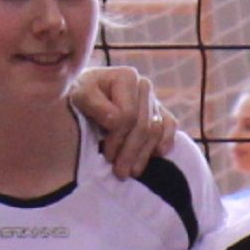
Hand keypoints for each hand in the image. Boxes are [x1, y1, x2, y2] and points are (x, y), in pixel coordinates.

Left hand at [70, 65, 174, 180]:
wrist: (86, 94)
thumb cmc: (80, 96)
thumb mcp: (79, 95)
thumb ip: (93, 103)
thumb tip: (116, 120)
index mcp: (126, 77)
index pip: (128, 115)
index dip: (117, 138)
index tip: (106, 155)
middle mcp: (143, 85)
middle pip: (144, 126)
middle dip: (131, 152)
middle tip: (120, 173)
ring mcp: (154, 98)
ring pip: (156, 131)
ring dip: (144, 154)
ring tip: (132, 171)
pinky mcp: (160, 110)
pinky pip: (170, 126)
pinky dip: (166, 141)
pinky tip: (157, 155)